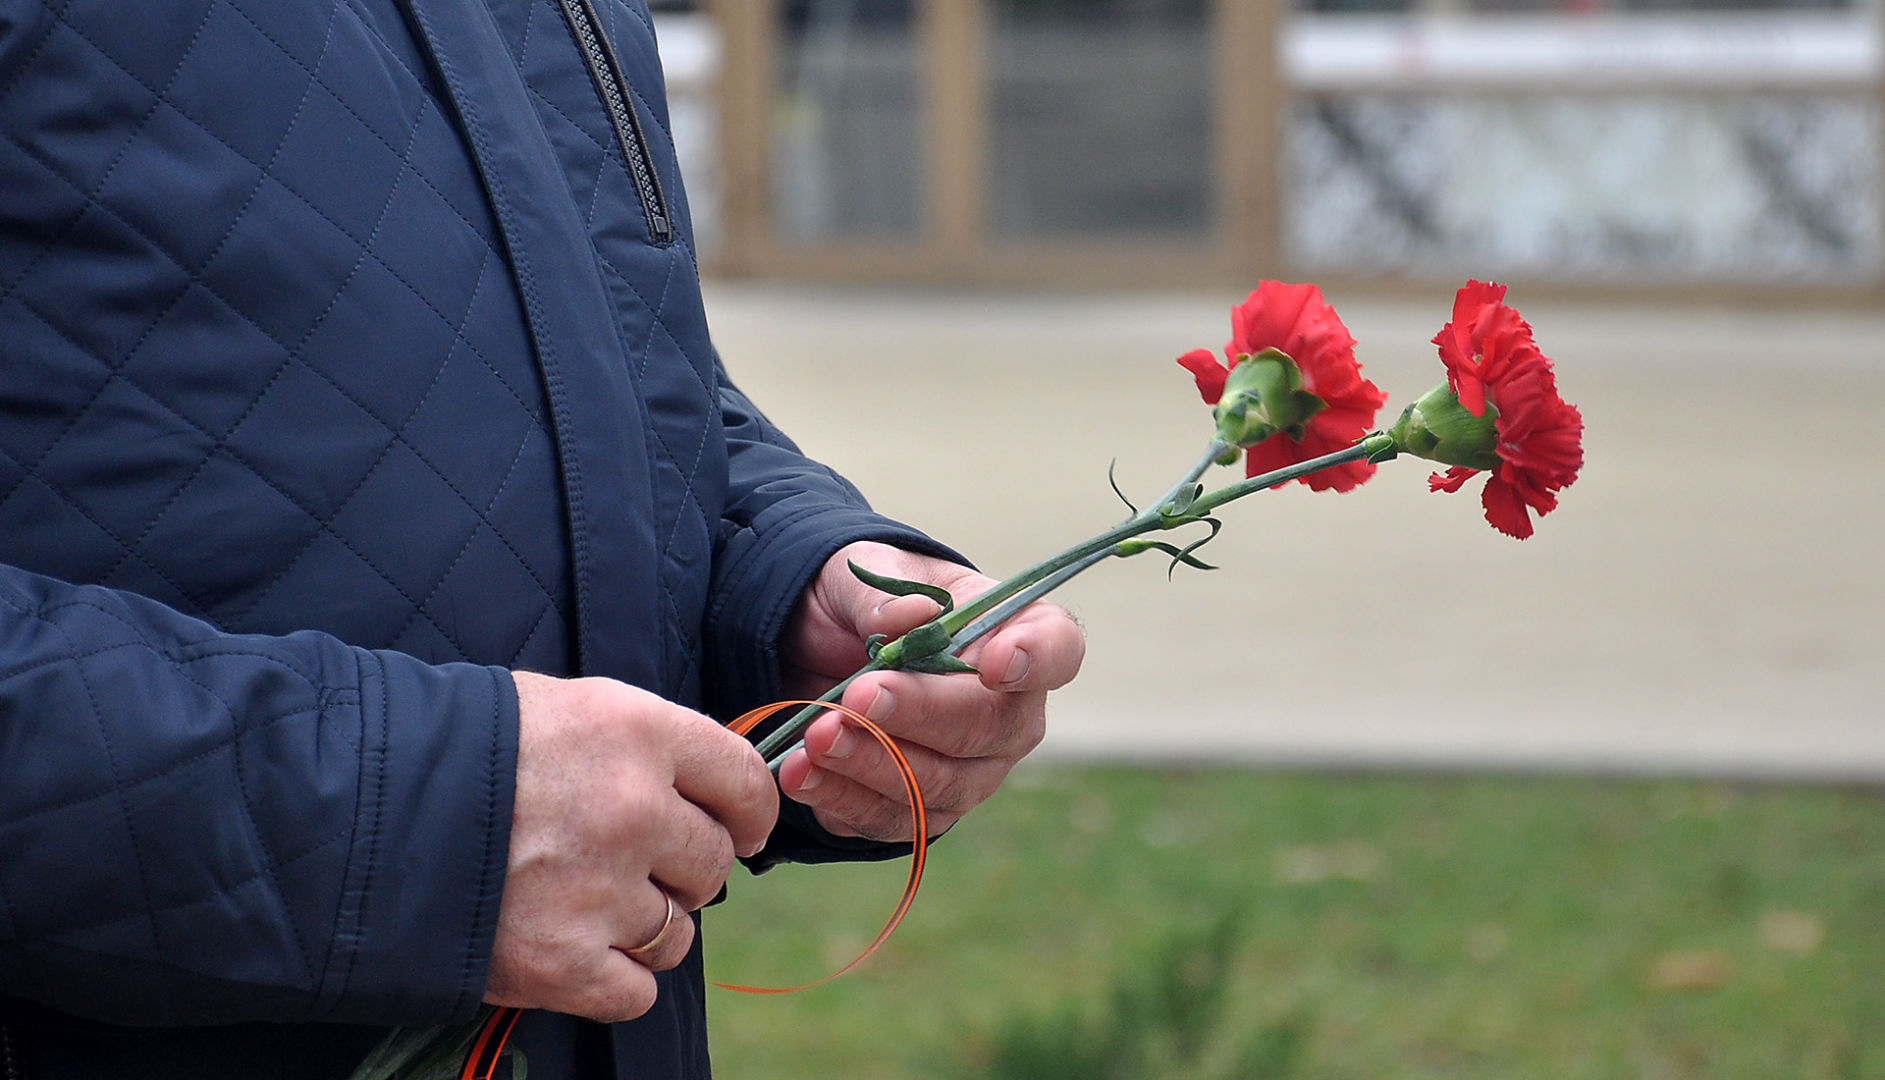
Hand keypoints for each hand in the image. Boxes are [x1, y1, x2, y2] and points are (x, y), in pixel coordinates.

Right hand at [485, 672, 777, 1020]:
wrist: (354, 807)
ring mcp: (599, 890)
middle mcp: (631, 809)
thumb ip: (642, 744)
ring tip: (586, 901)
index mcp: (636, 731)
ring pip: (679, 931)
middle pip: (713, 861)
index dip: (749, 811)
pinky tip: (577, 951)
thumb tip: (707, 787)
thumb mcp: (563, 708)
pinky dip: (613, 980)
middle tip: (632, 862)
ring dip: (646, 925)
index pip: (744, 781)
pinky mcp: (561, 962)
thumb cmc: (461, 748)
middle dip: (683, 867)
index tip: (741, 827)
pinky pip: (637, 991)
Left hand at [777, 541, 1084, 840]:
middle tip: (859, 695)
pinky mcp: (923, 810)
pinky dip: (841, 798)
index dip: (1035, 658)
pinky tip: (799, 773)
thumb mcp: (861, 572)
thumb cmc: (863, 601)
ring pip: (940, 784)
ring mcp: (973, 769)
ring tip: (814, 735)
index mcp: (1015, 632)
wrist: (814, 650)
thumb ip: (881, 594)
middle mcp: (1010, 711)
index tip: (994, 663)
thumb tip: (911, 618)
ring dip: (873, 763)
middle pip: (990, 727)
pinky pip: (891, 819)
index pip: (1057, 648)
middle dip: (921, 715)